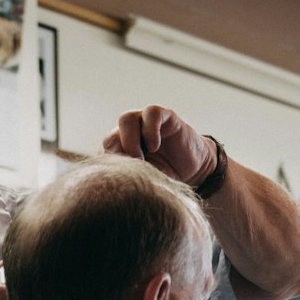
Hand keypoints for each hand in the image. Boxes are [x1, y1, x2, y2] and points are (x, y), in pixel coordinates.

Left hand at [102, 106, 216, 189]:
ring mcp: (146, 124)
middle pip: (111, 137)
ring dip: (130, 140)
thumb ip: (130, 180)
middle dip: (118, 155)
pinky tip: (155, 146)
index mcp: (121, 152)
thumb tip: (112, 187)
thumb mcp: (146, 183)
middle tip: (131, 171)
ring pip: (126, 119)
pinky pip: (151, 113)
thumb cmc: (166, 179)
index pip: (105, 154)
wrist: (193, 172)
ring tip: (141, 158)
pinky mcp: (165, 117)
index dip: (110, 166)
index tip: (122, 181)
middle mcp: (130, 136)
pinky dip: (150, 129)